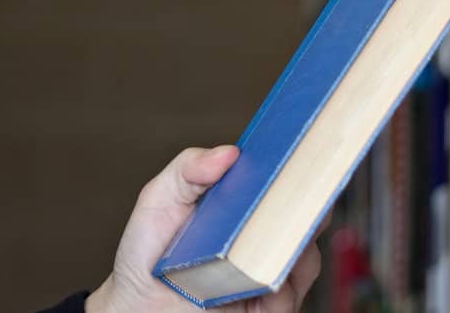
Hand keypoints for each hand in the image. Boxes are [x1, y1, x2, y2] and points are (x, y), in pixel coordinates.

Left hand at [85, 146, 323, 312]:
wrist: (138, 303)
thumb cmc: (150, 249)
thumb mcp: (160, 198)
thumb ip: (189, 168)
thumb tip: (229, 153)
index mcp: (244, 205)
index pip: (282, 182)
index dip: (299, 167)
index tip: (303, 152)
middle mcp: (262, 237)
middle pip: (305, 218)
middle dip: (311, 203)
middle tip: (304, 191)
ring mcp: (266, 272)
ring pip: (304, 258)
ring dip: (297, 246)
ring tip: (281, 234)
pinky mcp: (264, 307)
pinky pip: (286, 298)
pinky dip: (280, 288)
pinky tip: (262, 278)